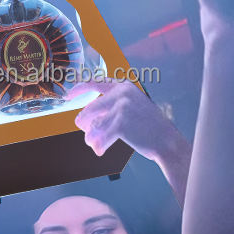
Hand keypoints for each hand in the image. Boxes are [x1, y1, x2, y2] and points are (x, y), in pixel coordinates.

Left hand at [69, 79, 185, 162]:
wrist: (167, 141)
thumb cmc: (149, 126)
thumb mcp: (133, 105)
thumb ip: (112, 104)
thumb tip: (84, 115)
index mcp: (124, 86)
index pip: (94, 83)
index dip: (78, 89)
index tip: (67, 96)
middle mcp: (121, 93)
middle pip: (88, 110)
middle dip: (85, 126)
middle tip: (89, 136)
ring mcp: (121, 108)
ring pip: (91, 125)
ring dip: (91, 138)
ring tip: (96, 144)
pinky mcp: (120, 124)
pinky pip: (99, 137)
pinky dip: (98, 146)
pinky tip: (100, 151)